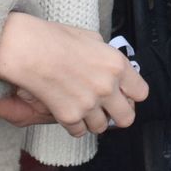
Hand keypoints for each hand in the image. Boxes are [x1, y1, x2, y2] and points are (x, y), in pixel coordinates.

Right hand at [0, 12, 147, 137]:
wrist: (29, 50)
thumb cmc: (56, 39)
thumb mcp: (91, 38)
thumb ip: (105, 56)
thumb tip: (109, 66)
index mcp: (116, 65)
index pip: (141, 92)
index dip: (132, 94)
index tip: (125, 94)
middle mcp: (107, 87)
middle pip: (126, 118)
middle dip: (118, 114)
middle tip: (108, 108)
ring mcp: (89, 104)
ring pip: (102, 127)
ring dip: (94, 120)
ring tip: (84, 109)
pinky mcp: (70, 116)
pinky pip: (79, 132)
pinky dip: (75, 126)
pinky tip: (69, 112)